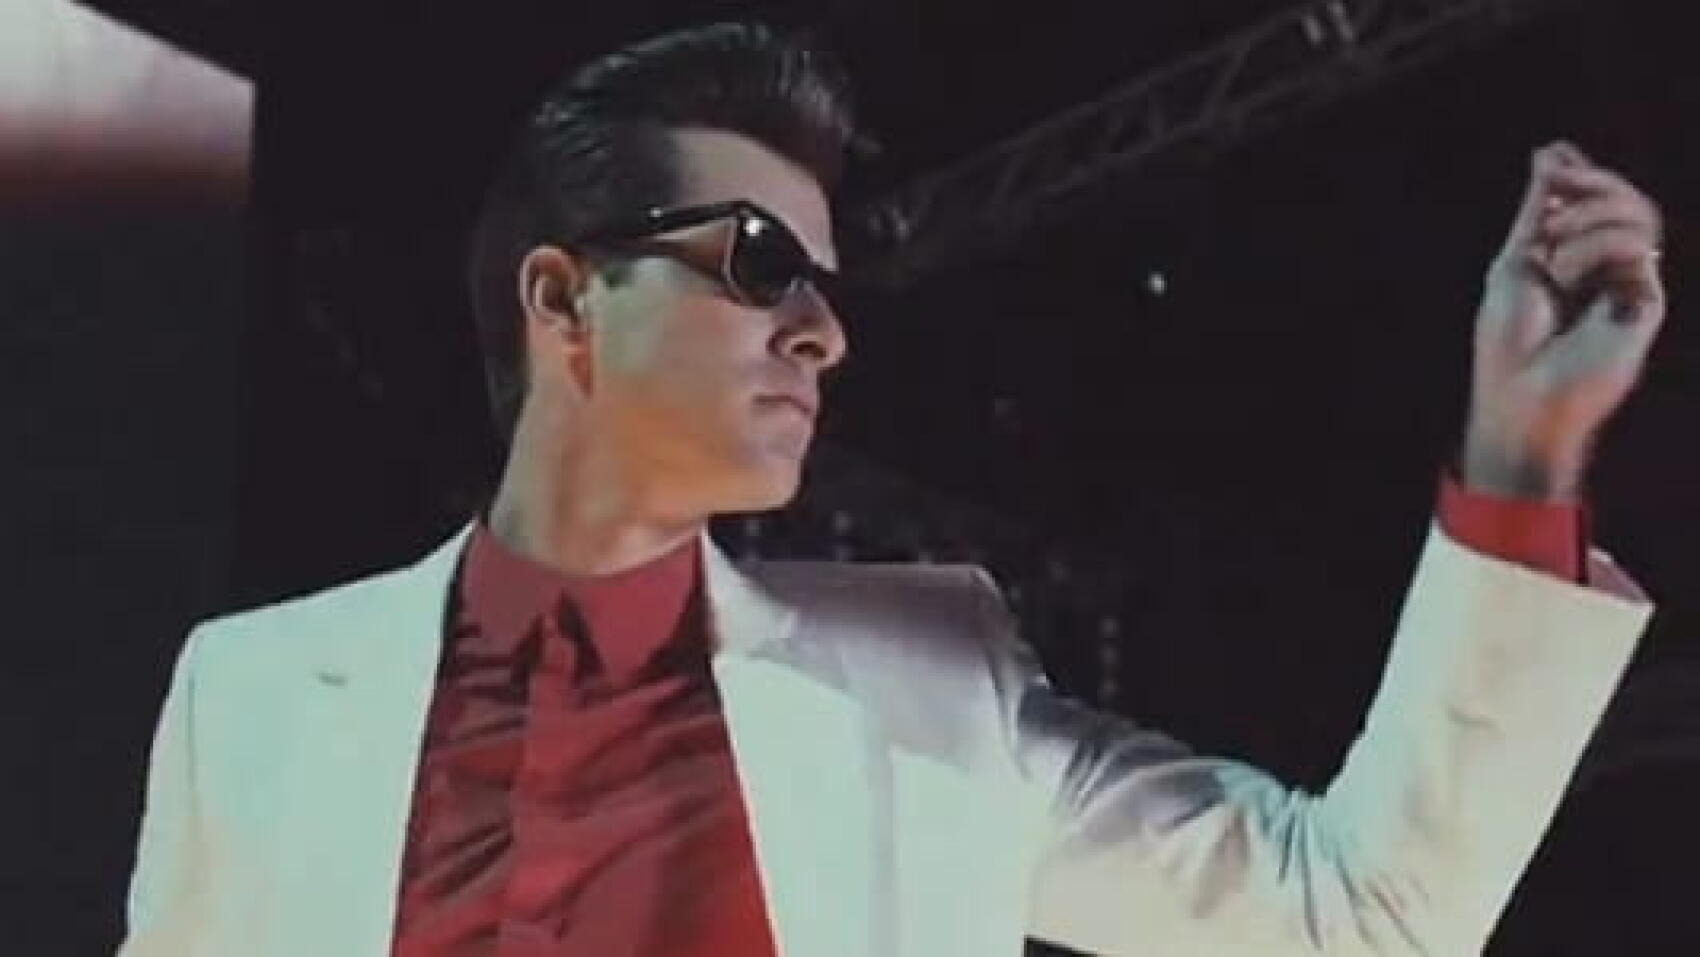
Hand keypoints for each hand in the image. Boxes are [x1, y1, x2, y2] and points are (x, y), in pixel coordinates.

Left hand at [1463, 142, 1666, 500]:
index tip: (1551, 156)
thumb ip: (1539, 209)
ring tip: (1550, 245)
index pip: (1596, 201)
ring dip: (1590, 214)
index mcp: (1574, 260)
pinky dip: (1595, 245)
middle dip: (1591, 181)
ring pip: (1640, 215)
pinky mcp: (1645, 301)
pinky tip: (1564, 270)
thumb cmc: (1508, 342)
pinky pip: (1638, 245)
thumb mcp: (1517, 260)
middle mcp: (1608, 270)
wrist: (1520, 397)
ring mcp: (1630, 284)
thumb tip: (1549, 154)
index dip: (1583, 173)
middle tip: (1555, 181)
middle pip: (1625, 200)